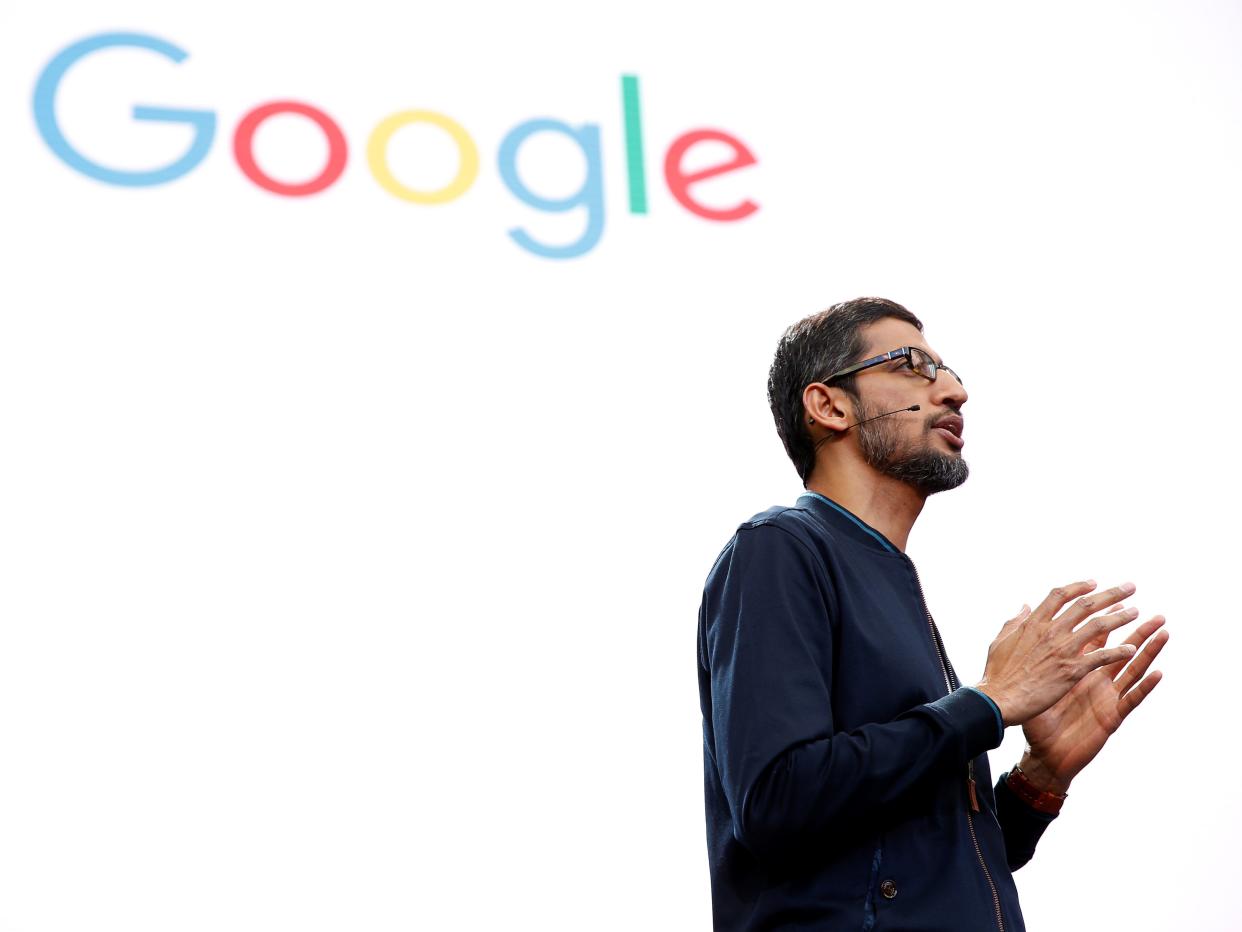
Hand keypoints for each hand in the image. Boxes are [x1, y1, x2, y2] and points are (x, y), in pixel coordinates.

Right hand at [973, 581, 1139, 725]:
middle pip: (1086, 605)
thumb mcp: (1000, 640)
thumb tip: (1025, 605)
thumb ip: (1015, 621)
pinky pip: (1102, 656)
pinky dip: (1119, 651)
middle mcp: (1051, 631)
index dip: (1079, 587)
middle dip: (1111, 594)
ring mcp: (1063, 649)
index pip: (1060, 596)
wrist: (1000, 699)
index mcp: (1033, 623)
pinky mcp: (1073, 670)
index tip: (1094, 583)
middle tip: (1129, 588)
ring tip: (1137, 612)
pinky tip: (1132, 649)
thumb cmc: (997, 673)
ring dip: (1121, 617)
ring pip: (1099, 626)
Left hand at [1020, 603, 1167, 792]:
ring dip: (1148, 651)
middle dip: (1136, 630)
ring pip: (1132, 669)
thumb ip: (1034, 652)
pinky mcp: (1112, 716)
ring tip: (1163, 633)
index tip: (1115, 598)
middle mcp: (1095, 680)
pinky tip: (1158, 673)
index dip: (1104, 619)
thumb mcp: (1034, 681)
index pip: (1094, 639)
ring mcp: (1106, 697)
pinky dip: (1145, 686)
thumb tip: (1026, 621)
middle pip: (1119, 649)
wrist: (1043, 756)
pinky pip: (1131, 699)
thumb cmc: (1037, 719)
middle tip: (1154, 611)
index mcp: (1077, 669)